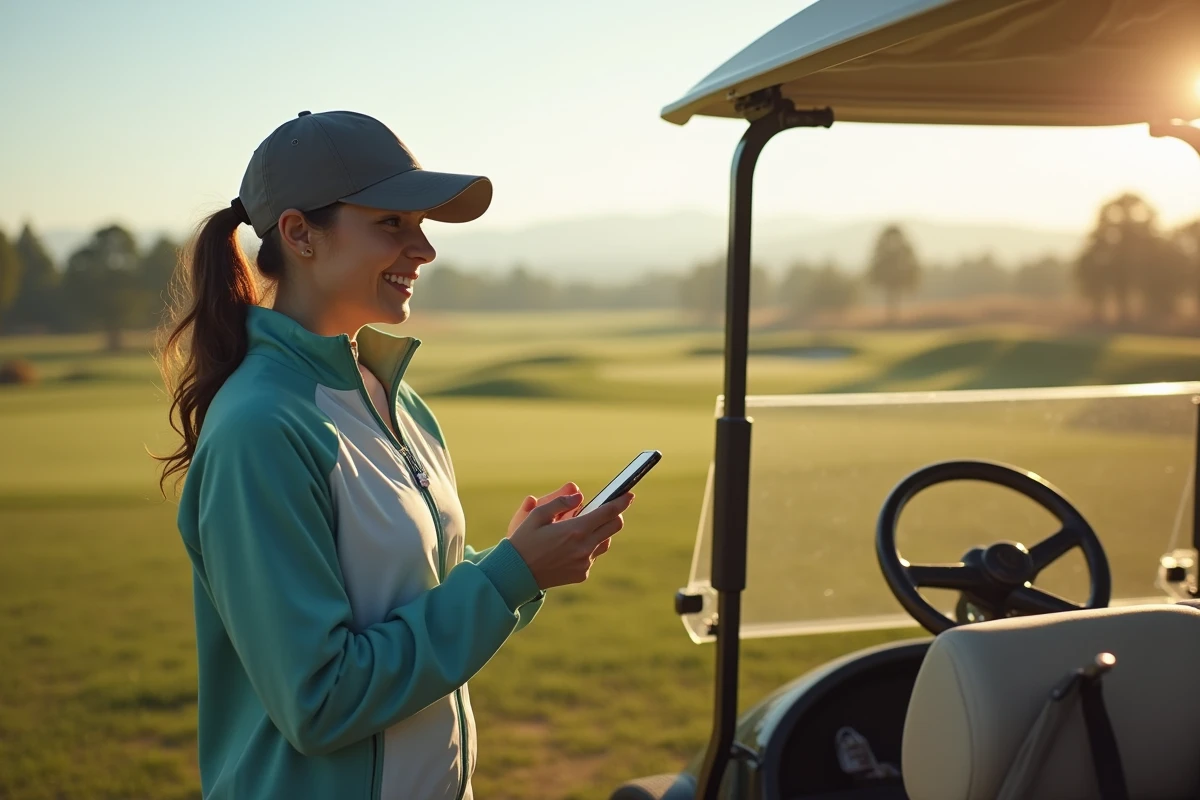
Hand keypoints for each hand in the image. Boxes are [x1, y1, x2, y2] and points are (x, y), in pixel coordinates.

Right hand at [507, 491, 633, 589]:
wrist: (517, 575)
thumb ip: (560, 502)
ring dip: (600, 532)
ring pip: (605, 542)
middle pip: (614, 527)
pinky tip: (571, 546)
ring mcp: (585, 563)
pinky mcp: (582, 574)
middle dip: (614, 515)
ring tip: (583, 528)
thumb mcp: (536, 516)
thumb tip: (579, 496)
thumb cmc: (524, 541)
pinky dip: (588, 548)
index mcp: (575, 530)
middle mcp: (584, 547)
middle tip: (605, 509)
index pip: (608, 512)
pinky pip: (593, 557)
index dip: (621, 502)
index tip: (629, 495)